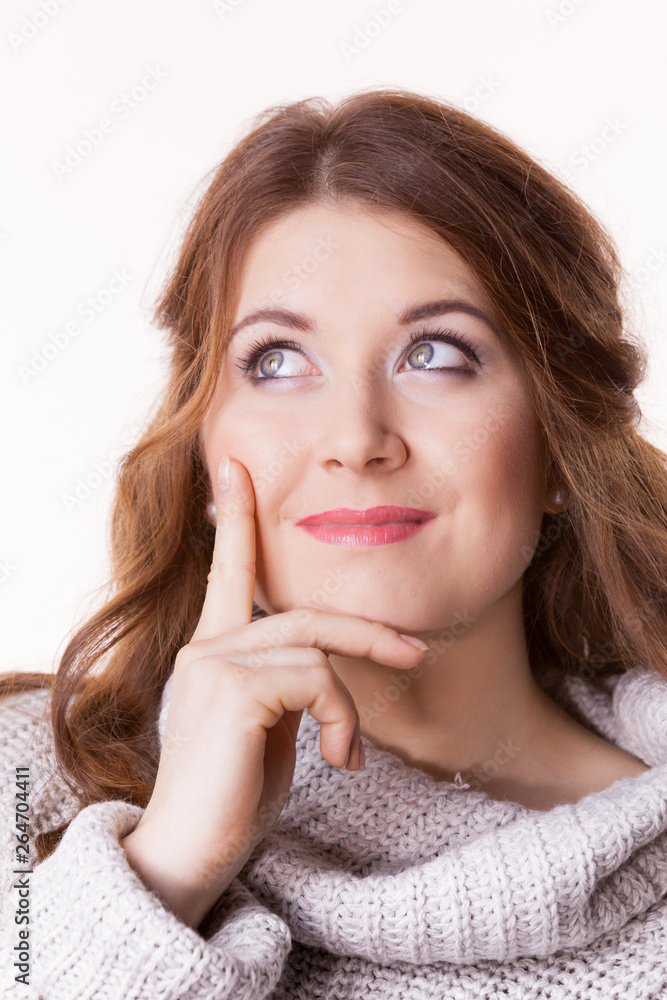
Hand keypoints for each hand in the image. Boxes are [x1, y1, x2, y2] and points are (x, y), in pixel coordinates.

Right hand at [121, 455, 427, 927]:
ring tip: (349, 754)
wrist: (187, 856)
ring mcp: (213, 663)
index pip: (228, 572)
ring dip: (351, 701)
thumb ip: (281, 686)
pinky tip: (337, 760)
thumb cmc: (229, 797)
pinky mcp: (233, 689)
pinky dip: (341, 718)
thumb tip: (323, 675)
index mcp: (212, 650)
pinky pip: (317, 679)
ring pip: (316, 645)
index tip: (235, 468)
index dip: (235, 517)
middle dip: (367, 631)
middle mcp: (206, 646)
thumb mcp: (264, 728)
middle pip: (303, 610)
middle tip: (415, 651)